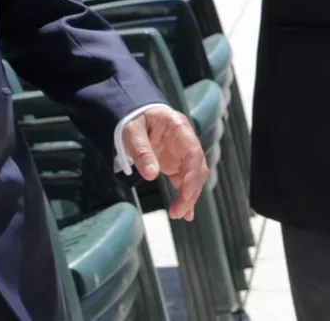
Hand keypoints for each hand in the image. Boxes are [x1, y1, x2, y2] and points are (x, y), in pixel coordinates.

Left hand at [121, 107, 209, 221]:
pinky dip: (184, 196)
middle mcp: (186, 142)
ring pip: (193, 178)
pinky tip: (185, 213)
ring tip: (177, 214)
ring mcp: (182, 154)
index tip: (185, 194)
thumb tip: (151, 175)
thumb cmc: (135, 118)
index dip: (192, 175)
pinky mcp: (176, 164)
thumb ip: (142, 151)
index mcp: (179, 128)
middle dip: (190, 192)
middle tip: (177, 212)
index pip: (193, 153)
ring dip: (188, 197)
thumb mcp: (132, 131)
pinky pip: (184, 182)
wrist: (135, 115)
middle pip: (196, 169)